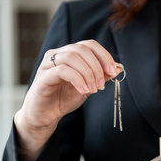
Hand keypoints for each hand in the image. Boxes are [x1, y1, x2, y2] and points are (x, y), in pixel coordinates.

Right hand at [14, 40, 122, 160]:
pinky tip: (84, 91)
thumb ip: (100, 77)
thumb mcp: (88, 87)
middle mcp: (57, 55)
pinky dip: (78, 80)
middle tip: (102, 85)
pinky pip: (63, 70)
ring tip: (93, 90)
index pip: (89, 45)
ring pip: (72, 57)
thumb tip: (117, 68)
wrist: (46, 115)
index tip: (113, 71)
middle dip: (97, 66)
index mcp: (69, 54)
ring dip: (88, 74)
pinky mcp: (43, 76)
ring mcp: (48, 64)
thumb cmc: (64, 99)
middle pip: (82, 49)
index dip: (104, 55)